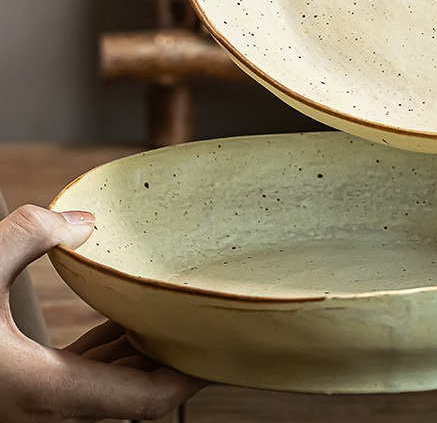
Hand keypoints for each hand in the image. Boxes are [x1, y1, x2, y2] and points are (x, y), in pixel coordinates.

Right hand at [0, 205, 203, 421]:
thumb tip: (85, 221)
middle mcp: (46, 404)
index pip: (146, 399)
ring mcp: (33, 400)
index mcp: (48, 388)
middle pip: (137, 391)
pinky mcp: (24, 386)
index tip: (223, 346)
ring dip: (144, 350)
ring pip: (109, 384)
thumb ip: (31, 236)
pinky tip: (122, 317)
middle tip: (212, 317)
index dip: (191, 375)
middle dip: (177, 356)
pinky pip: (83, 375)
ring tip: (178, 308)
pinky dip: (110, 350)